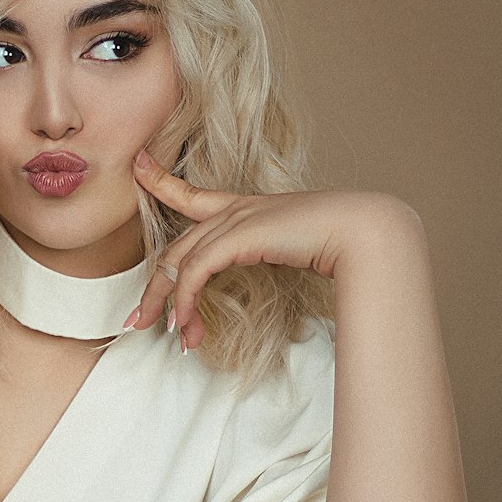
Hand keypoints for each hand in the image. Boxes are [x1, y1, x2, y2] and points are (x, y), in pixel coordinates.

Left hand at [129, 149, 418, 347]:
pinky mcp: (237, 234)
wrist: (364, 232)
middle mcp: (234, 209)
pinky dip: (185, 301)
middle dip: (154, 289)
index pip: (192, 194)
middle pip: (176, 249)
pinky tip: (185, 326)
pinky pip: (195, 272)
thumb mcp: (292, 250)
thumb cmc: (341, 243)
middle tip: (137, 321)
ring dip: (169, 306)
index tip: (139, 164)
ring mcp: (234, 219)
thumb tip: (268, 272)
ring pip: (179, 264)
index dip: (161, 179)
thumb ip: (269, 258)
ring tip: (168, 337)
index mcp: (245, 208)